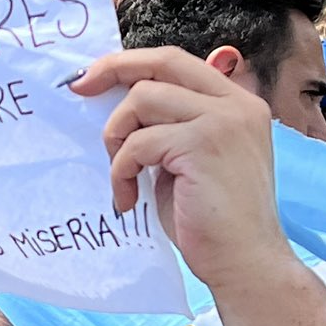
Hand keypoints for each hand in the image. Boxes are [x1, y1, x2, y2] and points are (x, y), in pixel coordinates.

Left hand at [68, 47, 286, 292]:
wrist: (246, 264)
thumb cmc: (213, 222)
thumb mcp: (191, 161)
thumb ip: (171, 126)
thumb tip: (123, 102)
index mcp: (236, 103)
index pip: (177, 62)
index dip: (132, 63)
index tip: (95, 76)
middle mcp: (236, 104)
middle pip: (161, 64)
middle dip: (113, 70)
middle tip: (80, 89)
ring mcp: (222, 121)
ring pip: (142, 99)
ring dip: (117, 136)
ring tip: (122, 177)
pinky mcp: (202, 145)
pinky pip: (138, 142)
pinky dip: (121, 171)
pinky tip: (127, 199)